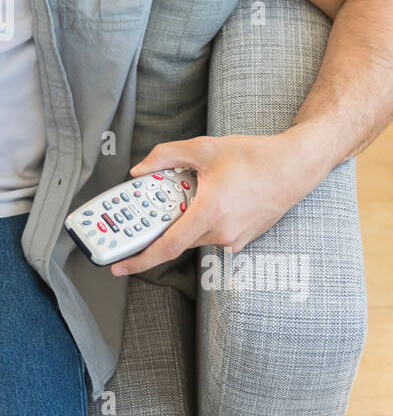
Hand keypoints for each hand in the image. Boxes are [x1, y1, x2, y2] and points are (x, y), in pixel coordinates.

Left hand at [107, 134, 307, 277]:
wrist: (294, 168)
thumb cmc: (255, 157)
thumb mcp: (205, 148)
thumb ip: (166, 156)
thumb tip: (140, 171)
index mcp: (210, 212)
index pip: (168, 246)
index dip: (140, 259)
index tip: (120, 266)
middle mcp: (222, 232)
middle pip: (177, 239)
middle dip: (160, 228)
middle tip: (148, 212)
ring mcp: (234, 239)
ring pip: (194, 236)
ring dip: (185, 221)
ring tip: (191, 193)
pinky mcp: (242, 240)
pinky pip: (211, 235)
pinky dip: (202, 222)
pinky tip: (213, 198)